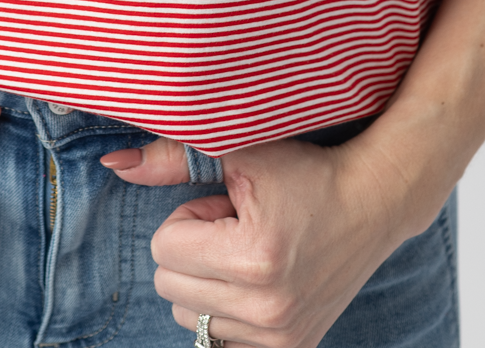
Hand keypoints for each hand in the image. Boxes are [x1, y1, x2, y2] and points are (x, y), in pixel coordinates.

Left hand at [101, 134, 403, 347]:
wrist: (372, 204)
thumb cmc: (305, 172)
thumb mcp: (239, 154)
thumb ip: (171, 158)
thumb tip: (112, 164)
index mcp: (253, 258)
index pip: (165, 248)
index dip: (191, 218)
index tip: (227, 206)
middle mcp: (267, 308)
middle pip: (170, 288)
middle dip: (193, 251)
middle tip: (236, 227)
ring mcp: (281, 337)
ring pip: (191, 317)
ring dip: (209, 281)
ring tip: (249, 251)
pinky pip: (221, 341)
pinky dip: (227, 312)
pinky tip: (256, 283)